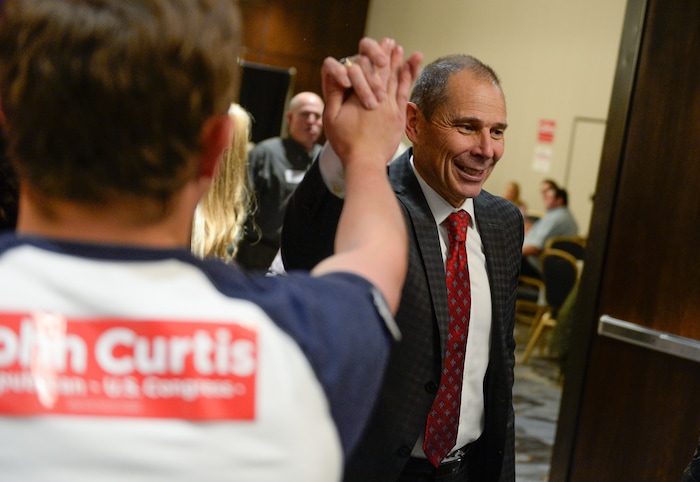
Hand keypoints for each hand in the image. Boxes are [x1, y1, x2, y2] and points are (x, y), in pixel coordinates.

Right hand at [321, 39, 421, 167]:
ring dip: (398, 63)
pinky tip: (411, 68)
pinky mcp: (399, 117)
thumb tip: (337, 76)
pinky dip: (408, 78)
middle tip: (390, 42)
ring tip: (400, 49)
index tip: (375, 47)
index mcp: (358, 96)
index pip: (365, 70)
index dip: (371, 57)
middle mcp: (377, 98)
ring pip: (395, 79)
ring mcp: (391, 107)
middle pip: (383, 71)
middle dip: (386, 55)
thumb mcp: (330, 118)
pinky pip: (405, 92)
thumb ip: (333, 94)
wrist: (364, 162)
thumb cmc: (345, 142)